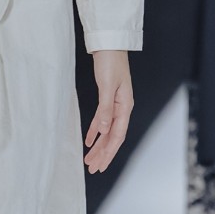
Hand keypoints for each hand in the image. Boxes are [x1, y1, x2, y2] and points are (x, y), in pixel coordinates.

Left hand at [84, 50, 133, 173]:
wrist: (109, 44)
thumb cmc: (110, 62)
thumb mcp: (106, 86)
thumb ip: (105, 109)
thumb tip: (103, 131)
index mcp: (125, 106)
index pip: (117, 135)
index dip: (109, 152)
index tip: (100, 166)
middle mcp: (122, 107)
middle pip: (113, 137)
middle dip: (103, 154)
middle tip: (93, 169)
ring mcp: (115, 104)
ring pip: (107, 131)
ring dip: (99, 146)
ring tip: (89, 159)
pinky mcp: (107, 98)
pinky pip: (101, 120)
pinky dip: (95, 131)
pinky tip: (89, 141)